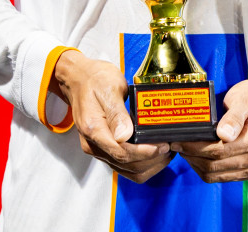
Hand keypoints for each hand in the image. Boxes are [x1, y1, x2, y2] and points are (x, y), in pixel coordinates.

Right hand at [52, 50, 173, 183]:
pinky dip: (141, 163)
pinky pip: (124, 165)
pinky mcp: (103, 148)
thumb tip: (125, 135)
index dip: (144, 153)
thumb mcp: (109, 88)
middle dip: (151, 159)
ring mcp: (98, 148)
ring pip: (126, 169)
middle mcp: (93, 144)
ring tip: (165, 152)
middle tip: (168, 146)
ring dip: (148, 165)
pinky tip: (154, 153)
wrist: (79, 78)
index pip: (121, 152)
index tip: (161, 146)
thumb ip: (117, 113)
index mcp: (93, 129)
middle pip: (126, 164)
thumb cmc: (94, 80)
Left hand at [172, 70, 247, 183]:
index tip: (179, 141)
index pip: (219, 150)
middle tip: (176, 145)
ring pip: (217, 175)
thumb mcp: (245, 96)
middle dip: (192, 156)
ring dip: (197, 165)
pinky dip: (206, 170)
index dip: (195, 147)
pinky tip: (197, 157)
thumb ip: (234, 116)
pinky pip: (222, 177)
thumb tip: (223, 134)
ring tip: (184, 150)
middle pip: (216, 165)